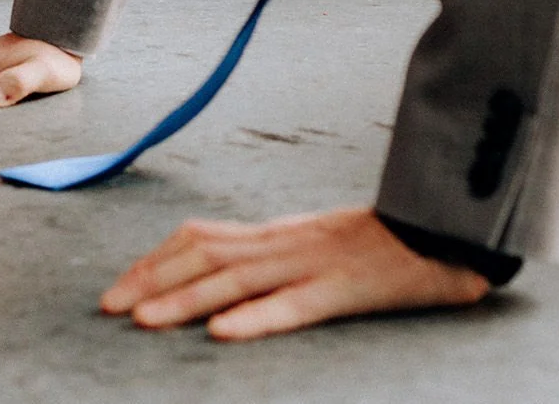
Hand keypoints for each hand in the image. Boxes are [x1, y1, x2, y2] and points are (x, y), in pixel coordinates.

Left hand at [100, 208, 490, 340]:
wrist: (450, 225)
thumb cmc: (388, 243)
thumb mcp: (321, 245)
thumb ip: (278, 257)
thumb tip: (229, 277)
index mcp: (278, 234)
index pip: (202, 238)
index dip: (156, 260)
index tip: (119, 286)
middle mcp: (285, 243)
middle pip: (205, 255)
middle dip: (151, 280)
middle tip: (108, 307)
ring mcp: (314, 264)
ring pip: (237, 279)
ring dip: (184, 299)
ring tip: (144, 320)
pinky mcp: (346, 290)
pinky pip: (295, 305)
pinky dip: (256, 319)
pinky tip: (225, 334)